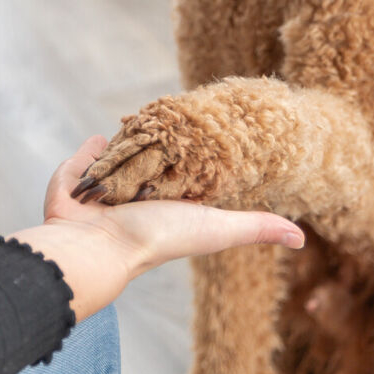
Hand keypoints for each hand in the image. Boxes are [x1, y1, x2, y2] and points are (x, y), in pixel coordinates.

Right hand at [7, 136, 303, 320]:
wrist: (96, 244)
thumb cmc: (157, 237)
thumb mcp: (215, 229)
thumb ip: (254, 228)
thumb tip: (302, 238)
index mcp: (167, 205)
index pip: (183, 179)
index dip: (194, 163)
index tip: (209, 140)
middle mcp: (134, 199)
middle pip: (146, 169)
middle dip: (154, 154)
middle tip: (170, 129)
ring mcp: (100, 190)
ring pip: (114, 163)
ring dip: (122, 149)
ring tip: (136, 129)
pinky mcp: (71, 183)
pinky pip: (82, 162)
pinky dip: (89, 151)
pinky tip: (100, 137)